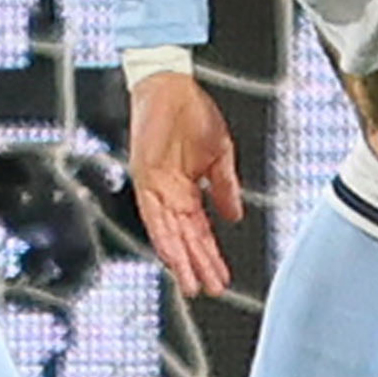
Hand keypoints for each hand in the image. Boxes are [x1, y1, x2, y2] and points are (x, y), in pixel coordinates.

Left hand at [128, 70, 244, 299]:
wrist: (172, 87)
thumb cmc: (193, 113)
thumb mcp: (220, 155)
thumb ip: (225, 188)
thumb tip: (234, 217)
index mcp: (190, 189)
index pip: (201, 231)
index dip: (212, 255)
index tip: (222, 277)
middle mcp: (171, 194)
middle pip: (186, 239)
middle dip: (198, 266)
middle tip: (209, 290)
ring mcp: (156, 188)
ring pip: (169, 233)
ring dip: (180, 259)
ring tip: (192, 283)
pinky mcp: (143, 178)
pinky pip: (152, 214)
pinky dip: (162, 235)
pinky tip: (171, 254)